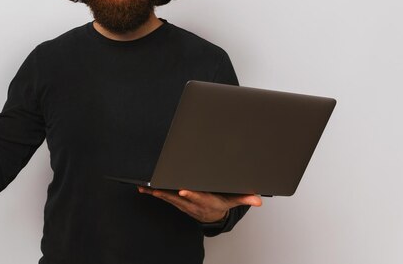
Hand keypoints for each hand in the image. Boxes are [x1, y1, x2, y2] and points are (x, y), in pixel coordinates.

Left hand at [138, 186, 261, 222]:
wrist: (212, 216)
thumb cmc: (221, 204)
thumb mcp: (234, 201)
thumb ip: (244, 197)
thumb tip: (258, 200)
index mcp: (206, 202)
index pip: (198, 198)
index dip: (190, 195)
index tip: (183, 190)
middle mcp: (193, 204)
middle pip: (179, 198)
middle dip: (168, 192)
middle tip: (157, 186)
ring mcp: (183, 204)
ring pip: (169, 198)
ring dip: (157, 192)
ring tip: (146, 186)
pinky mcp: (177, 202)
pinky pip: (164, 197)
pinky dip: (154, 192)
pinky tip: (145, 188)